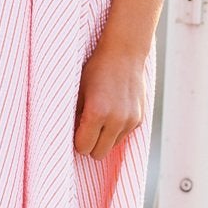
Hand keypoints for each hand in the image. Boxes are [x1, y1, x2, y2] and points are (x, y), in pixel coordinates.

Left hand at [73, 38, 147, 159]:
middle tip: (85, 127)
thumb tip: (68, 136)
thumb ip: (74, 116)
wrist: (124, 54)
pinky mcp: (139, 120)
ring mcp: (130, 121)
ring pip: (111, 147)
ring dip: (104, 138)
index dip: (77, 141)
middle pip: (98, 154)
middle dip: (90, 144)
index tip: (75, 130)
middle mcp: (116, 120)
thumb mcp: (77, 90)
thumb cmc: (96, 70)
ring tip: (100, 117)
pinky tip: (112, 112)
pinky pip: (123, 136)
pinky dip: (116, 130)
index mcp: (97, 113)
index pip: (83, 147)